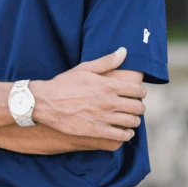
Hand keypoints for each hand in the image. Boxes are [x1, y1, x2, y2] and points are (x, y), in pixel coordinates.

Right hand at [31, 48, 146, 143]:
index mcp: (108, 85)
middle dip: (139, 107)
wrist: (46, 102)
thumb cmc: (65, 83)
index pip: (137, 90)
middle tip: (136, 107)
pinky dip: (127, 134)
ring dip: (134, 121)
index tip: (138, 94)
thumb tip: (123, 50)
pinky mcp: (97, 131)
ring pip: (131, 122)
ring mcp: (103, 118)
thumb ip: (106, 61)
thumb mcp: (85, 68)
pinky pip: (121, 136)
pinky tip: (125, 132)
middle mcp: (108, 102)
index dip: (141, 93)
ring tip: (131, 119)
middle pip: (137, 107)